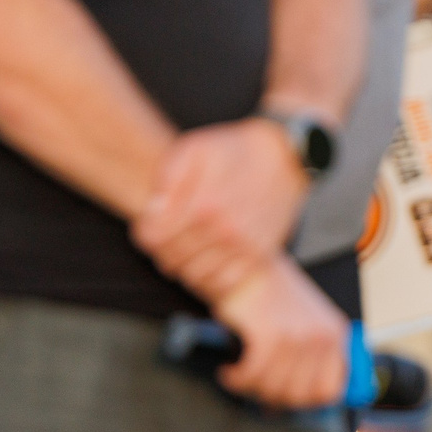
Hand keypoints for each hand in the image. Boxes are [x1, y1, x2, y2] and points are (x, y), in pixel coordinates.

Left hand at [132, 117, 311, 301]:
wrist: (285, 156)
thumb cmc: (234, 150)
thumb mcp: (192, 148)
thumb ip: (165, 178)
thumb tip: (153, 212)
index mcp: (201, 206)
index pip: (152, 240)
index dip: (145, 232)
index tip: (153, 223)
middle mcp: (222, 232)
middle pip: (172, 261)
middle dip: (164, 249)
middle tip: (171, 236)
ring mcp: (243, 247)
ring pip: (197, 277)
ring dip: (187, 266)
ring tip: (190, 248)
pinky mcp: (261, 256)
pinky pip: (227, 283)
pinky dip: (213, 278)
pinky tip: (211, 261)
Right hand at [212, 258, 348, 409]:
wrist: (246, 264)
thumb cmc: (271, 294)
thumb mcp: (305, 323)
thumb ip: (309, 358)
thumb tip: (296, 400)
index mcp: (335, 336)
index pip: (330, 391)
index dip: (303, 402)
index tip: (284, 399)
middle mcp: (321, 338)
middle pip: (298, 395)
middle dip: (271, 397)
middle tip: (255, 388)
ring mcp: (298, 338)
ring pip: (273, 388)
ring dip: (250, 388)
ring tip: (240, 376)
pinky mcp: (271, 337)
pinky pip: (253, 376)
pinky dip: (237, 379)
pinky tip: (230, 371)